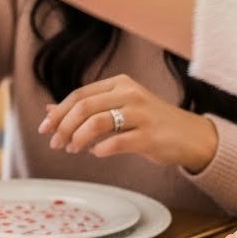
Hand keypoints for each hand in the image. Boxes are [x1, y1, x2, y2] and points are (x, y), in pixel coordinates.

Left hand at [39, 74, 218, 173]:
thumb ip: (87, 108)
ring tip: (72, 149)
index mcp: (120, 84)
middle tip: (55, 143)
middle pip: (84, 106)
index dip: (58, 112)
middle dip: (63, 126)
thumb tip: (49, 110)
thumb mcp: (119, 107)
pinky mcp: (150, 136)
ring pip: (97, 122)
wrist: (191, 136)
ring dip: (78, 138)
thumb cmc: (151, 122)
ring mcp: (141, 114)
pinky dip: (100, 149)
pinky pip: (117, 142)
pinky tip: (96, 153)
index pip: (79, 94)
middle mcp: (130, 94)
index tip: (45, 128)